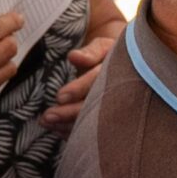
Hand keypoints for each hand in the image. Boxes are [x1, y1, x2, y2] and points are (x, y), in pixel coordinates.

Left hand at [39, 17, 126, 131]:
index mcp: (122, 72)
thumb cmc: (111, 54)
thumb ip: (91, 51)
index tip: (59, 97)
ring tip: (46, 123)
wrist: (129, 67)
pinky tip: (58, 130)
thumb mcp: (105, 46)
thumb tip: (73, 57)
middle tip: (47, 117)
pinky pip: (95, 131)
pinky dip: (75, 131)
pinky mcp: (112, 122)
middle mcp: (123, 94)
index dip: (80, 89)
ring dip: (69, 125)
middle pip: (96, 106)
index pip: (99, 81)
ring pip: (95, 122)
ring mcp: (119, 111)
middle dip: (70, 113)